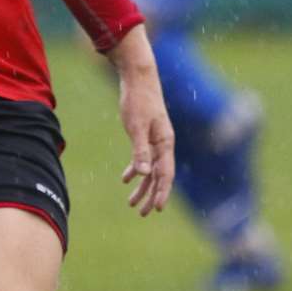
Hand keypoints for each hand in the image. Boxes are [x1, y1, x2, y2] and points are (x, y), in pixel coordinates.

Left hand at [106, 27, 174, 215]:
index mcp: (165, 142)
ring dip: (143, 186)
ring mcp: (155, 139)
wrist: (138, 77)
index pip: (165, 174)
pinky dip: (136, 169)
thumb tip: (142, 175)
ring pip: (151, 169)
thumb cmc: (138, 100)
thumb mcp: (136, 126)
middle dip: (152, 195)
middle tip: (143, 213)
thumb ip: (140, 150)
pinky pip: (143, 158)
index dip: (162, 192)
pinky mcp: (145, 134)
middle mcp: (163, 143)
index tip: (157, 209)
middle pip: (159, 175)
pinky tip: (126, 179)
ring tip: (133, 204)